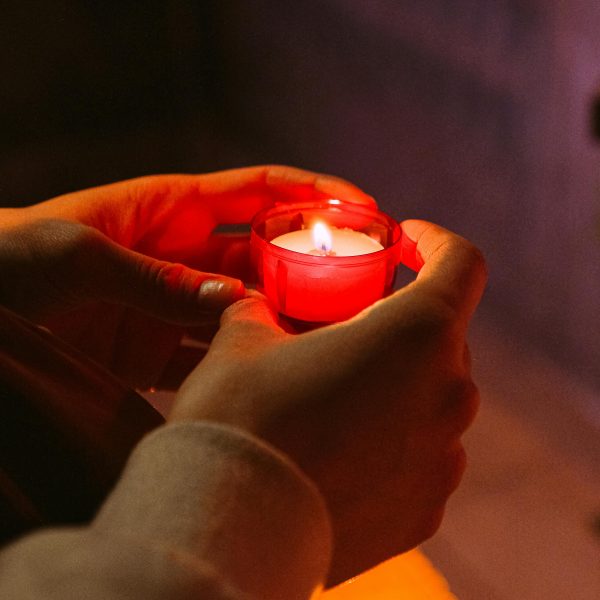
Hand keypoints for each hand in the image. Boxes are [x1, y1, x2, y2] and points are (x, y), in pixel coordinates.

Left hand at [0, 166, 373, 387]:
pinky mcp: (160, 347)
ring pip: (249, 307)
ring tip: (332, 336)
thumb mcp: (79, 255)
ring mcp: (176, 303)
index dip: (315, 192)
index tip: (364, 207)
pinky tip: (274, 373)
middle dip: (315, 264)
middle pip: (268, 254)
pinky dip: (242, 360)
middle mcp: (185, 254)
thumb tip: (235, 301)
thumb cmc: (11, 257)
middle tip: (363, 286)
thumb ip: (157, 278)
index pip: (260, 191)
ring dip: (286, 319)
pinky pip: (213, 351)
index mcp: (173, 209)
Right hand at [170, 220, 486, 584]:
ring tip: (339, 395)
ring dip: (396, 384)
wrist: (227, 526)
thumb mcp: (243, 338)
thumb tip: (260, 305)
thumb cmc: (239, 416)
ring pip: (432, 397)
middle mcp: (450, 394)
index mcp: (416, 334)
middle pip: (441, 335)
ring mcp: (444, 457)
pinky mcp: (426, 508)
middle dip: (399, 322)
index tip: (406, 242)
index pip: (461, 264)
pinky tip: (342, 451)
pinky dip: (393, 440)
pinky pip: (421, 454)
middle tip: (349, 326)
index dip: (436, 242)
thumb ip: (264, 308)